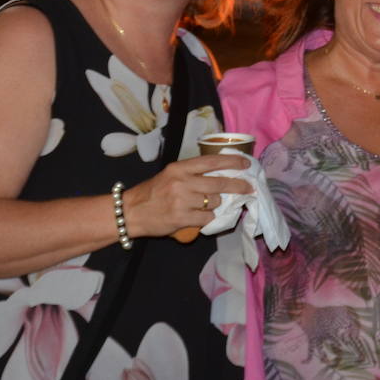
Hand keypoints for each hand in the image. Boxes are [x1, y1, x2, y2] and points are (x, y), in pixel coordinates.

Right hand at [120, 154, 251, 238]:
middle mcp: (182, 182)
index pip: (211, 161)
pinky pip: (207, 217)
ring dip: (216, 204)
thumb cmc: (152, 192)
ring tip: (207, 205)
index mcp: (179, 168)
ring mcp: (182, 201)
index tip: (246, 163)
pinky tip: (201, 216)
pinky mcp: (182, 218)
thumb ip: (192, 173)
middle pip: (219, 183)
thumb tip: (221, 173)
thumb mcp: (170, 175)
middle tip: (248, 187)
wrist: (131, 212)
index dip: (231, 162)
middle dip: (238, 185)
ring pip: (214, 201)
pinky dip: (208, 218)